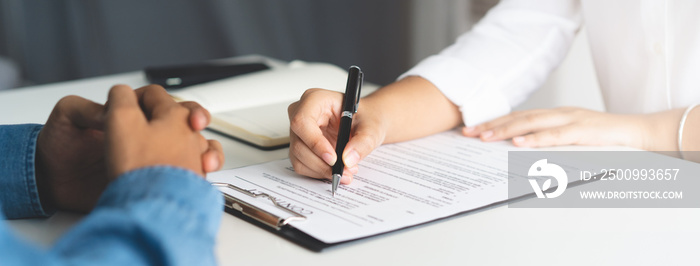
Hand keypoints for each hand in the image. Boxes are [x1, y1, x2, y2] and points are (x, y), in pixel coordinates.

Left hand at [36, 84, 222, 211]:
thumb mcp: (67, 117)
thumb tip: (110, 110)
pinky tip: (200, 173)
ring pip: (190, 146)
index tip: (178, 112)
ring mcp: (150, 157)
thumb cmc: (59, 146)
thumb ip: (86, 108)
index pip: (159, 102)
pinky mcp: (152, 178)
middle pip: (182, 121)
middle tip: (197, 125)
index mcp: (128, 115)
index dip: (172, 105)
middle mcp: (143, 134)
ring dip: (204, 147)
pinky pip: (183, 173)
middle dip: (196, 120)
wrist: (53, 184)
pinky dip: (196, 172)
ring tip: (205, 157)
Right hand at [104, 85, 222, 178]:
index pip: (153, 94)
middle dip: (160, 114)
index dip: (130, 98)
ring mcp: (196, 157)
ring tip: (162, 144)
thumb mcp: (121, 120)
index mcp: (175, 115)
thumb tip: (122, 92)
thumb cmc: (141, 166)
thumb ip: (120, 98)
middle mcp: (192, 134)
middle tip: (143, 120)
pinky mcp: (194, 179)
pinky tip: (175, 164)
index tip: (116, 110)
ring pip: (191, 138)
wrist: (156, 206)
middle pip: (178, 114)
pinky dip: (188, 159)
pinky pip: (198, 162)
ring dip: (178, 138)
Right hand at [288, 89, 385, 183]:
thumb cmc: (365, 117)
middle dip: (322, 163)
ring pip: (299, 157)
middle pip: (299, 144)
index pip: (302, 121)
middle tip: (344, 171)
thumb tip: (349, 159)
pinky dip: (319, 172)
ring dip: (322, 170)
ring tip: (345, 171)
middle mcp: (302, 113)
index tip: (332, 158)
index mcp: (315, 99)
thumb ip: (363, 142)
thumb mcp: (371, 127)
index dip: (315, 142)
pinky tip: (335, 169)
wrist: (365, 124)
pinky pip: (302, 165)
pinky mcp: (300, 146)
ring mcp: (298, 131)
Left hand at [462, 107, 650, 148]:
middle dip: (491, 126)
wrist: (639, 132)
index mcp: (554, 116)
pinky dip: (536, 139)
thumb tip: (521, 153)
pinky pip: (556, 135)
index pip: (518, 117)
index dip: (494, 122)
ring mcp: (571, 120)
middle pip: (519, 118)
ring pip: (532, 123)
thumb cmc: (605, 139)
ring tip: (486, 138)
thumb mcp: (572, 139)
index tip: (472, 130)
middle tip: (468, 133)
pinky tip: (520, 143)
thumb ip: (549, 142)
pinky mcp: (583, 131)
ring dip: (507, 130)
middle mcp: (559, 114)